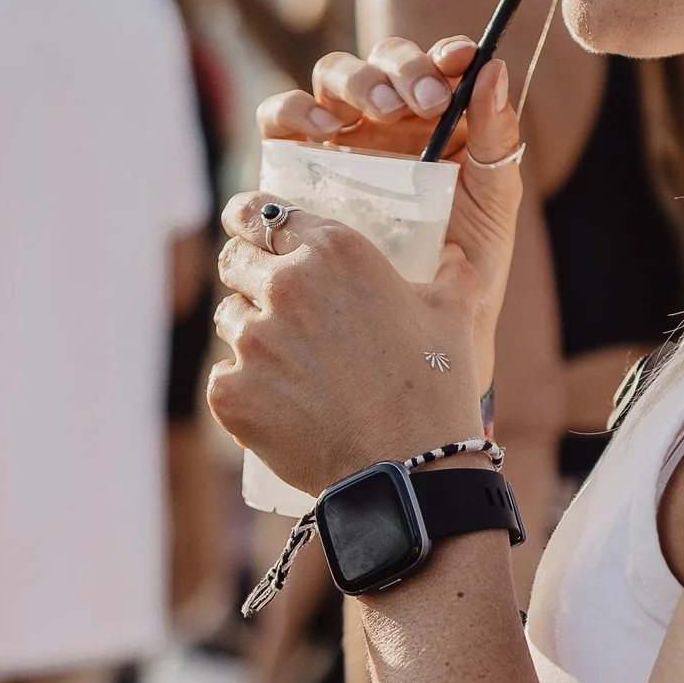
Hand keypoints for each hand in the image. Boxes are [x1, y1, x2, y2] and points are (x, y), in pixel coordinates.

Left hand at [209, 39, 522, 492]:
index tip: (255, 231)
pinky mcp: (231, 392)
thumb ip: (447, 269)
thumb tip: (458, 255)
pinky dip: (247, 390)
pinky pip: (225, 378)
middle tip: (275, 305)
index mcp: (335, 249)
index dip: (256, 221)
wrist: (410, 472)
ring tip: (290, 365)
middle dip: (250, 276)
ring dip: (251, 334)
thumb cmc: (438, 388)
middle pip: (236, 261)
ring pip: (230, 320)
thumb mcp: (455, 312)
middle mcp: (285, 284)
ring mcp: (252, 339)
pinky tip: (284, 406)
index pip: (263, 211)